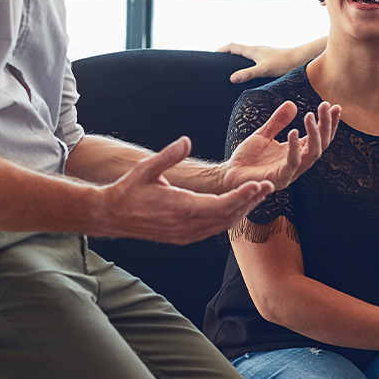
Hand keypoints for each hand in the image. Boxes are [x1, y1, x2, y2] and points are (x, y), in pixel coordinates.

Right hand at [93, 137, 272, 243]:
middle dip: (248, 202)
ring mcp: (185, 234)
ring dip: (241, 211)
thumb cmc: (128, 190)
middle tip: (267, 187)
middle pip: (227, 216)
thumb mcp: (146, 169)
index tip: (258, 185)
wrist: (111, 216)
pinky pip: (213, 229)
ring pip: (222, 225)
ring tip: (258, 195)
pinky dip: (229, 218)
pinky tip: (238, 208)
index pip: (220, 205)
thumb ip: (168, 155)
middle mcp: (185, 225)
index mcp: (179, 208)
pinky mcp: (184, 237)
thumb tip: (186, 141)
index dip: (242, 196)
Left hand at [220, 99, 342, 192]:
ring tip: (310, 115)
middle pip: (321, 144)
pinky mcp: (280, 179)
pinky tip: (294, 132)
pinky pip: (292, 163)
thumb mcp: (263, 134)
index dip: (329, 123)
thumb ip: (277, 121)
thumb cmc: (248, 158)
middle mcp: (298, 162)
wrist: (229, 174)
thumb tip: (292, 104)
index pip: (320, 137)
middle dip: (326, 125)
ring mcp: (291, 172)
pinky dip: (295, 148)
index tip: (335, 106)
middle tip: (326, 106)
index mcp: (297, 152)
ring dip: (315, 134)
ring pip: (312, 154)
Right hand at [222, 41, 317, 82]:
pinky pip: (255, 60)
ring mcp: (264, 54)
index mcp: (253, 50)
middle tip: (218, 64)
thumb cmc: (284, 63)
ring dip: (238, 60)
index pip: (232, 46)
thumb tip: (231, 78)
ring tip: (232, 71)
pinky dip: (248, 65)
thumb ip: (247, 74)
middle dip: (227, 55)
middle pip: (238, 50)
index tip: (211, 56)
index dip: (221, 50)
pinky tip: (252, 75)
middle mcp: (257, 50)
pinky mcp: (271, 60)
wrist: (302, 59)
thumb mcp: (263, 70)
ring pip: (247, 55)